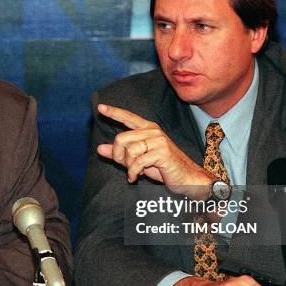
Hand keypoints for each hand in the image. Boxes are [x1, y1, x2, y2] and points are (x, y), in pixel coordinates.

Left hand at [97, 104, 213, 198]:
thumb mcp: (137, 160)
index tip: (100, 107)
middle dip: (118, 156)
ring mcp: (158, 140)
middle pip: (121, 138)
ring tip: (135, 172)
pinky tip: (136, 177)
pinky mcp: (162, 152)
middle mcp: (153, 131)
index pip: (128, 117)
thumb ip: (120, 154)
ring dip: (128, 166)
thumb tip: (99, 148)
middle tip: (125, 166)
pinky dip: (133, 172)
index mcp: (148, 129)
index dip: (113, 112)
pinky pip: (137, 162)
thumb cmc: (162, 168)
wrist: (186, 178)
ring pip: (129, 151)